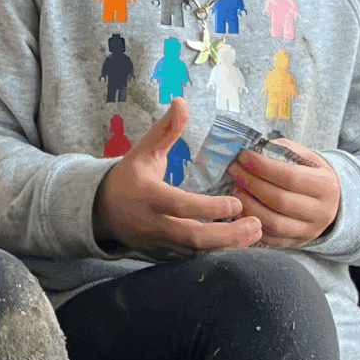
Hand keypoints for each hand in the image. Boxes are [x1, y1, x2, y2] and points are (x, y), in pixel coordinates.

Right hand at [92, 99, 261, 259]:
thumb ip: (165, 129)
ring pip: (196, 252)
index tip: (236, 202)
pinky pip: (193, 259)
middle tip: (256, 225)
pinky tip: (239, 243)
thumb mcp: (143, 150)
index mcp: (147, 196)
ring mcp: (159, 244)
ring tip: (256, 233)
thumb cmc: (129, 176)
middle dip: (227, 234)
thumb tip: (181, 100)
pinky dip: (217, 253)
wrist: (103, 211)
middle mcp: (153, 224)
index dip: (209, 208)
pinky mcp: (164, 256)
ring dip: (227, 246)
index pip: (180, 206)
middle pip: (192, 236)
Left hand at [228, 138, 342, 246]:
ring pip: (274, 223)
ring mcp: (310, 231)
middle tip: (234, 170)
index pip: (291, 177)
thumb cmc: (311, 173)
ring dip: (248, 205)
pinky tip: (239, 209)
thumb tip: (254, 149)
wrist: (329, 201)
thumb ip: (283, 151)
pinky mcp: (297, 243)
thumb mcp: (305, 157)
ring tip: (234, 189)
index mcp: (326, 186)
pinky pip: (270, 239)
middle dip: (251, 184)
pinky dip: (252, 223)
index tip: (244, 156)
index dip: (264, 166)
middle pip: (280, 201)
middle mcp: (322, 212)